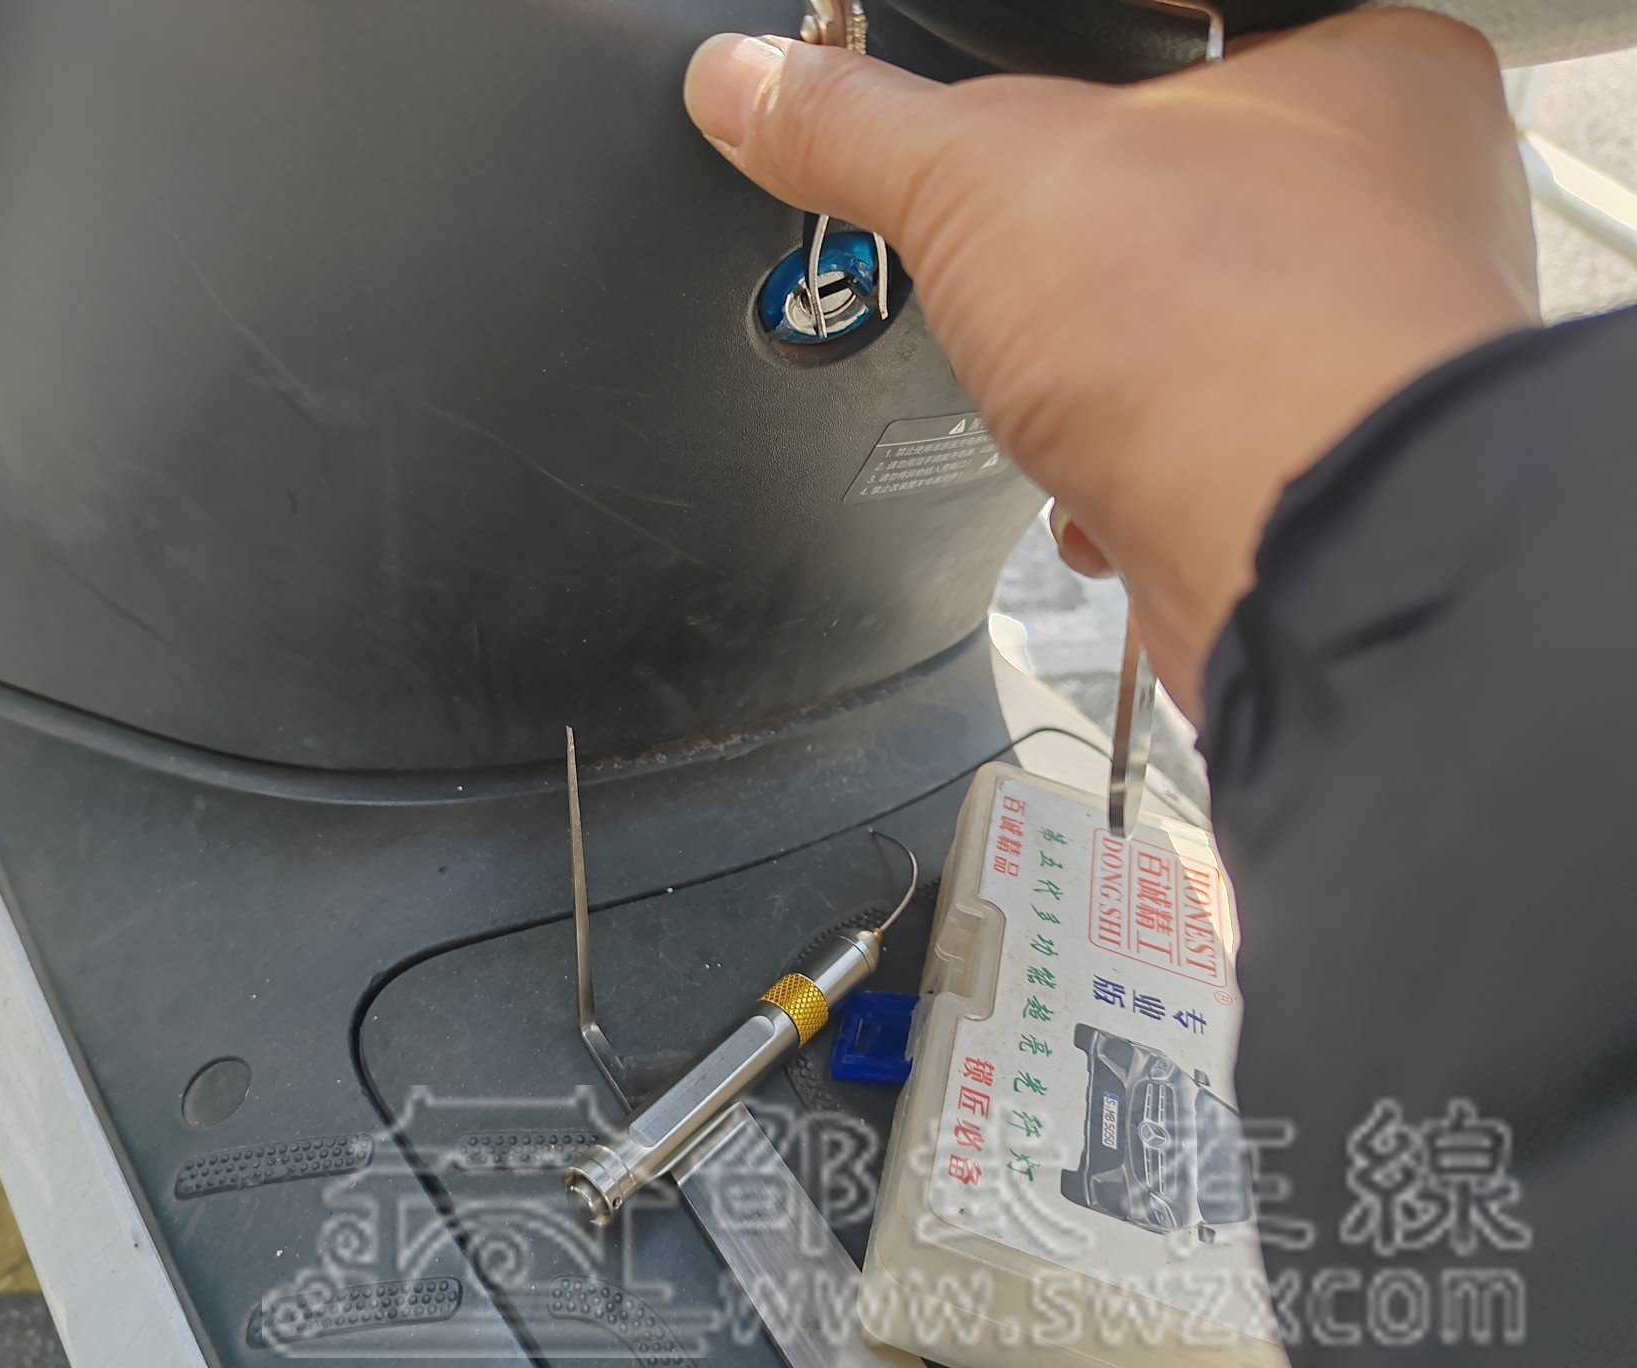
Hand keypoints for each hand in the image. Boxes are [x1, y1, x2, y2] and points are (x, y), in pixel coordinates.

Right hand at [684, 13, 1536, 718]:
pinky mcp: (1323, 474)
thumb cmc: (1231, 336)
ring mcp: (1370, 353)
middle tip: (1026, 259)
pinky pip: (1198, 447)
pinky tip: (1100, 472)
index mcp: (1367, 70)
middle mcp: (1400, 209)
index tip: (1012, 135)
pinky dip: (1128, 469)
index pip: (1196, 41)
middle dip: (1078, 253)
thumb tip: (751, 85)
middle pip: (1181, 200)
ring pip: (1187, 334)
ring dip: (1100, 371)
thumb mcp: (982, 179)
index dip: (1087, 86)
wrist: (1304, 558)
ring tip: (1064, 376)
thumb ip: (857, 125)